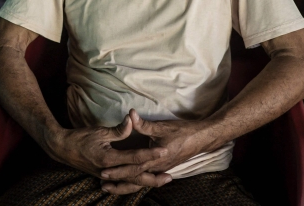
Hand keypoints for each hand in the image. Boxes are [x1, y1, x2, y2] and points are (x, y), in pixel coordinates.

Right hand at [45, 116, 160, 185]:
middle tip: (169, 176)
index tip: (164, 151)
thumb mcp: (99, 131)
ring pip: (130, 183)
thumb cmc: (80, 138)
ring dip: (146, 182)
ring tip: (160, 181)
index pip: (135, 158)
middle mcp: (110, 171)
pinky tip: (141, 183)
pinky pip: (123, 183)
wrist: (62, 148)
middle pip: (136, 177)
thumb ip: (118, 130)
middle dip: (154, 178)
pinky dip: (134, 184)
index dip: (151, 154)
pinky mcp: (105, 176)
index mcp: (109, 159)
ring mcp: (107, 176)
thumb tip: (132, 120)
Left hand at [98, 109, 213, 194]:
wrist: (200, 138)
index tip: (104, 173)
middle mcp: (157, 168)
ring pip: (141, 181)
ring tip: (111, 188)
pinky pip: (147, 178)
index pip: (133, 168)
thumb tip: (130, 114)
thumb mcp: (161, 127)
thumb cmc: (182, 132)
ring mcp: (161, 169)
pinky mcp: (164, 167)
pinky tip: (130, 181)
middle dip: (119, 183)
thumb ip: (143, 124)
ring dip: (126, 184)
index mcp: (155, 160)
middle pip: (135, 179)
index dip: (118, 171)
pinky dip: (136, 181)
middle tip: (102, 185)